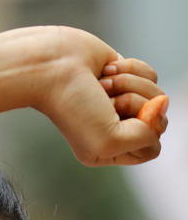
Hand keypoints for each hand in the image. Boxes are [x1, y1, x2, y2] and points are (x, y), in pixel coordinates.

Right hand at [37, 27, 165, 166]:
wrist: (54, 67)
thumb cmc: (75, 107)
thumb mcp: (111, 140)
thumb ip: (148, 134)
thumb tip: (164, 104)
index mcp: (109, 152)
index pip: (152, 148)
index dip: (144, 133)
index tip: (119, 122)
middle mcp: (117, 128)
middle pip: (159, 120)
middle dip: (135, 106)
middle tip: (106, 104)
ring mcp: (122, 101)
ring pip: (156, 95)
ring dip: (130, 86)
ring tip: (103, 85)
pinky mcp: (125, 76)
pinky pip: (150, 75)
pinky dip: (131, 69)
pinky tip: (106, 71)